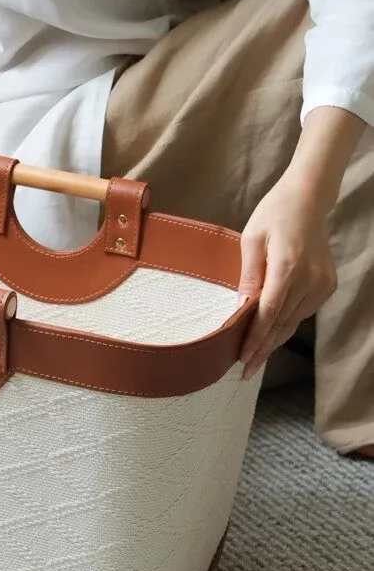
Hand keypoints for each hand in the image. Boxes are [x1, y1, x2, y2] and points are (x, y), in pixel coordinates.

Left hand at [238, 175, 336, 379]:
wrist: (308, 199)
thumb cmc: (274, 214)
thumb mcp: (252, 239)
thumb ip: (248, 275)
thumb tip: (241, 308)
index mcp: (288, 267)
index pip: (269, 313)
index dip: (256, 339)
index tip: (243, 359)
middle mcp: (310, 279)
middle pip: (282, 323)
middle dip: (263, 348)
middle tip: (245, 370)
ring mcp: (323, 283)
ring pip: (294, 321)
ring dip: (274, 339)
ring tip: (255, 357)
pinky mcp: (328, 284)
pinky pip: (303, 311)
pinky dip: (287, 323)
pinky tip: (272, 334)